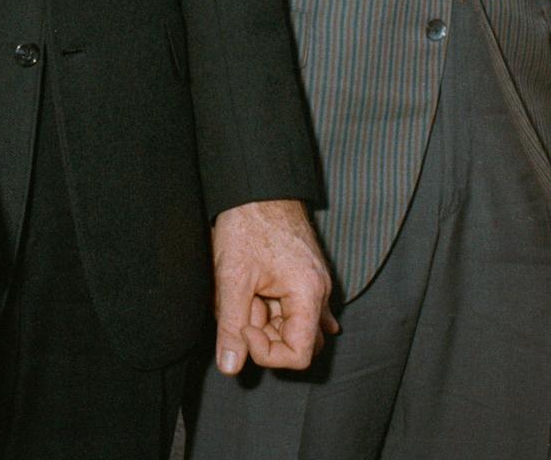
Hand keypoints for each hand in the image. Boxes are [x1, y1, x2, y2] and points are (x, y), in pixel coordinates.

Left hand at [210, 198, 338, 374]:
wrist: (257, 182)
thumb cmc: (248, 222)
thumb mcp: (233, 276)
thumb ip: (231, 325)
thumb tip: (231, 367)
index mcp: (309, 294)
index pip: (299, 355)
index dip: (266, 352)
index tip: (242, 325)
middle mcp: (319, 291)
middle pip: (296, 341)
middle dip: (263, 333)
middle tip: (238, 308)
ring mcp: (313, 281)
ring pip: (288, 321)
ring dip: (260, 315)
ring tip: (237, 288)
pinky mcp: (302, 272)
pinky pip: (290, 303)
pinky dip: (267, 304)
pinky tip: (251, 293)